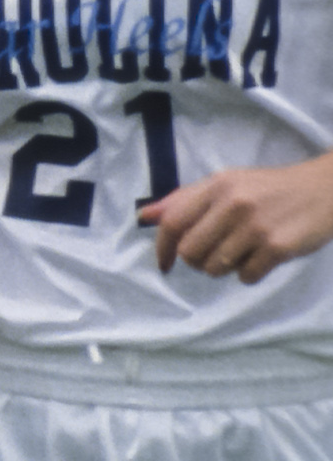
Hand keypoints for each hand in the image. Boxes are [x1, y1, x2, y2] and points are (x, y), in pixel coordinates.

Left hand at [141, 153, 332, 283]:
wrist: (327, 189)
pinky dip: (249, 274)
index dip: (162, 248)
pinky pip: (245, 277)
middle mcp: (234, 204)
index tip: (164, 264)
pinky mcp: (278, 247)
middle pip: (190, 252)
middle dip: (197, 261)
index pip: (173, 223)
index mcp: (217, 186)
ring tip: (242, 252)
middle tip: (215, 255)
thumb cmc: (270, 188)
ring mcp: (256, 226)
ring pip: (215, 268)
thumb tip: (145, 215)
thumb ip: (186, 199)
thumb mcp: (228, 182)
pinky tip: (262, 258)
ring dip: (224, 268)